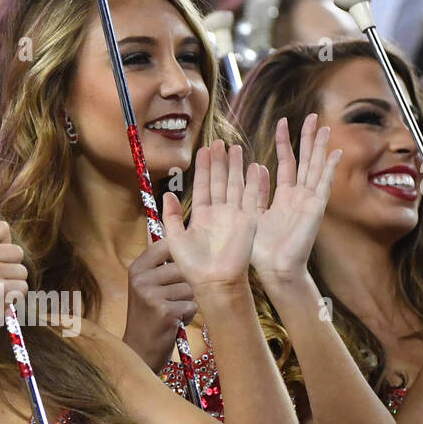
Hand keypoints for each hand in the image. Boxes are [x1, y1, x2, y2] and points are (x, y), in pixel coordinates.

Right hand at [122, 238, 196, 370]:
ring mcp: (152, 295)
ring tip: (172, 311)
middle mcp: (141, 279)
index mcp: (137, 268)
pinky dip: (187, 315)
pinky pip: (191, 305)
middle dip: (186, 284)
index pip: (167, 245)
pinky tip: (174, 322)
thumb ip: (160, 264)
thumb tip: (181, 237)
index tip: (176, 273)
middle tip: (172, 299)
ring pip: (190, 287)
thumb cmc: (149, 316)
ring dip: (188, 301)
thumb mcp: (146, 286)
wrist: (139, 350)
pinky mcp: (165, 311)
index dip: (180, 257)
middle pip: (183, 268)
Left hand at [163, 139, 264, 296]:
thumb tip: (166, 193)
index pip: (202, 185)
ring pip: (234, 185)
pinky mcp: (248, 221)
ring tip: (236, 148)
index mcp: (201, 215)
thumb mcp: (175, 239)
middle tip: (220, 142)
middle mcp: (218, 212)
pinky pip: (251, 197)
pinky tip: (256, 166)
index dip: (203, 168)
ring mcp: (234, 215)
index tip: (203, 149)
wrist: (214, 282)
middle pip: (219, 181)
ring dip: (235, 167)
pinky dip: (254, 182)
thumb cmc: (193, 266)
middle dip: (219, 162)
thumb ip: (171, 216)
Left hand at [250, 114, 340, 289]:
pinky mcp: (315, 209)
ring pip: (316, 167)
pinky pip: (323, 185)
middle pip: (306, 160)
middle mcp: (300, 196)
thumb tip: (256, 167)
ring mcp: (310, 201)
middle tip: (312, 116)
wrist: (275, 269)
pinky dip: (329, 169)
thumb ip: (255, 191)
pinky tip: (334, 153)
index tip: (283, 123)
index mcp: (285, 197)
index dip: (285, 143)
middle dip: (308, 138)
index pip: (286, 162)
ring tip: (323, 126)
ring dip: (320, 147)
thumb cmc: (263, 249)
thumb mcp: (252, 213)